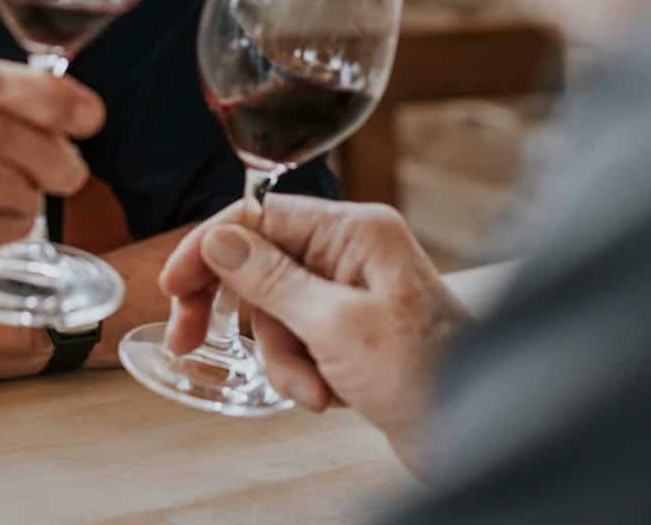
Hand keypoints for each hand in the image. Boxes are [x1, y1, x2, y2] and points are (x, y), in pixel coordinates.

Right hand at [160, 196, 465, 460]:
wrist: (477, 433)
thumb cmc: (426, 374)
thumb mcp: (334, 325)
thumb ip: (271, 279)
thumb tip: (220, 240)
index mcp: (354, 232)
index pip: (260, 217)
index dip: (209, 249)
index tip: (173, 287)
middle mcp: (352, 253)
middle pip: (260, 264)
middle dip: (241, 313)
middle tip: (190, 340)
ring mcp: (353, 292)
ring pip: (275, 312)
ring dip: (282, 357)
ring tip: (314, 388)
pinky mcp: (354, 331)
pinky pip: (299, 341)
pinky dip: (302, 372)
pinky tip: (329, 395)